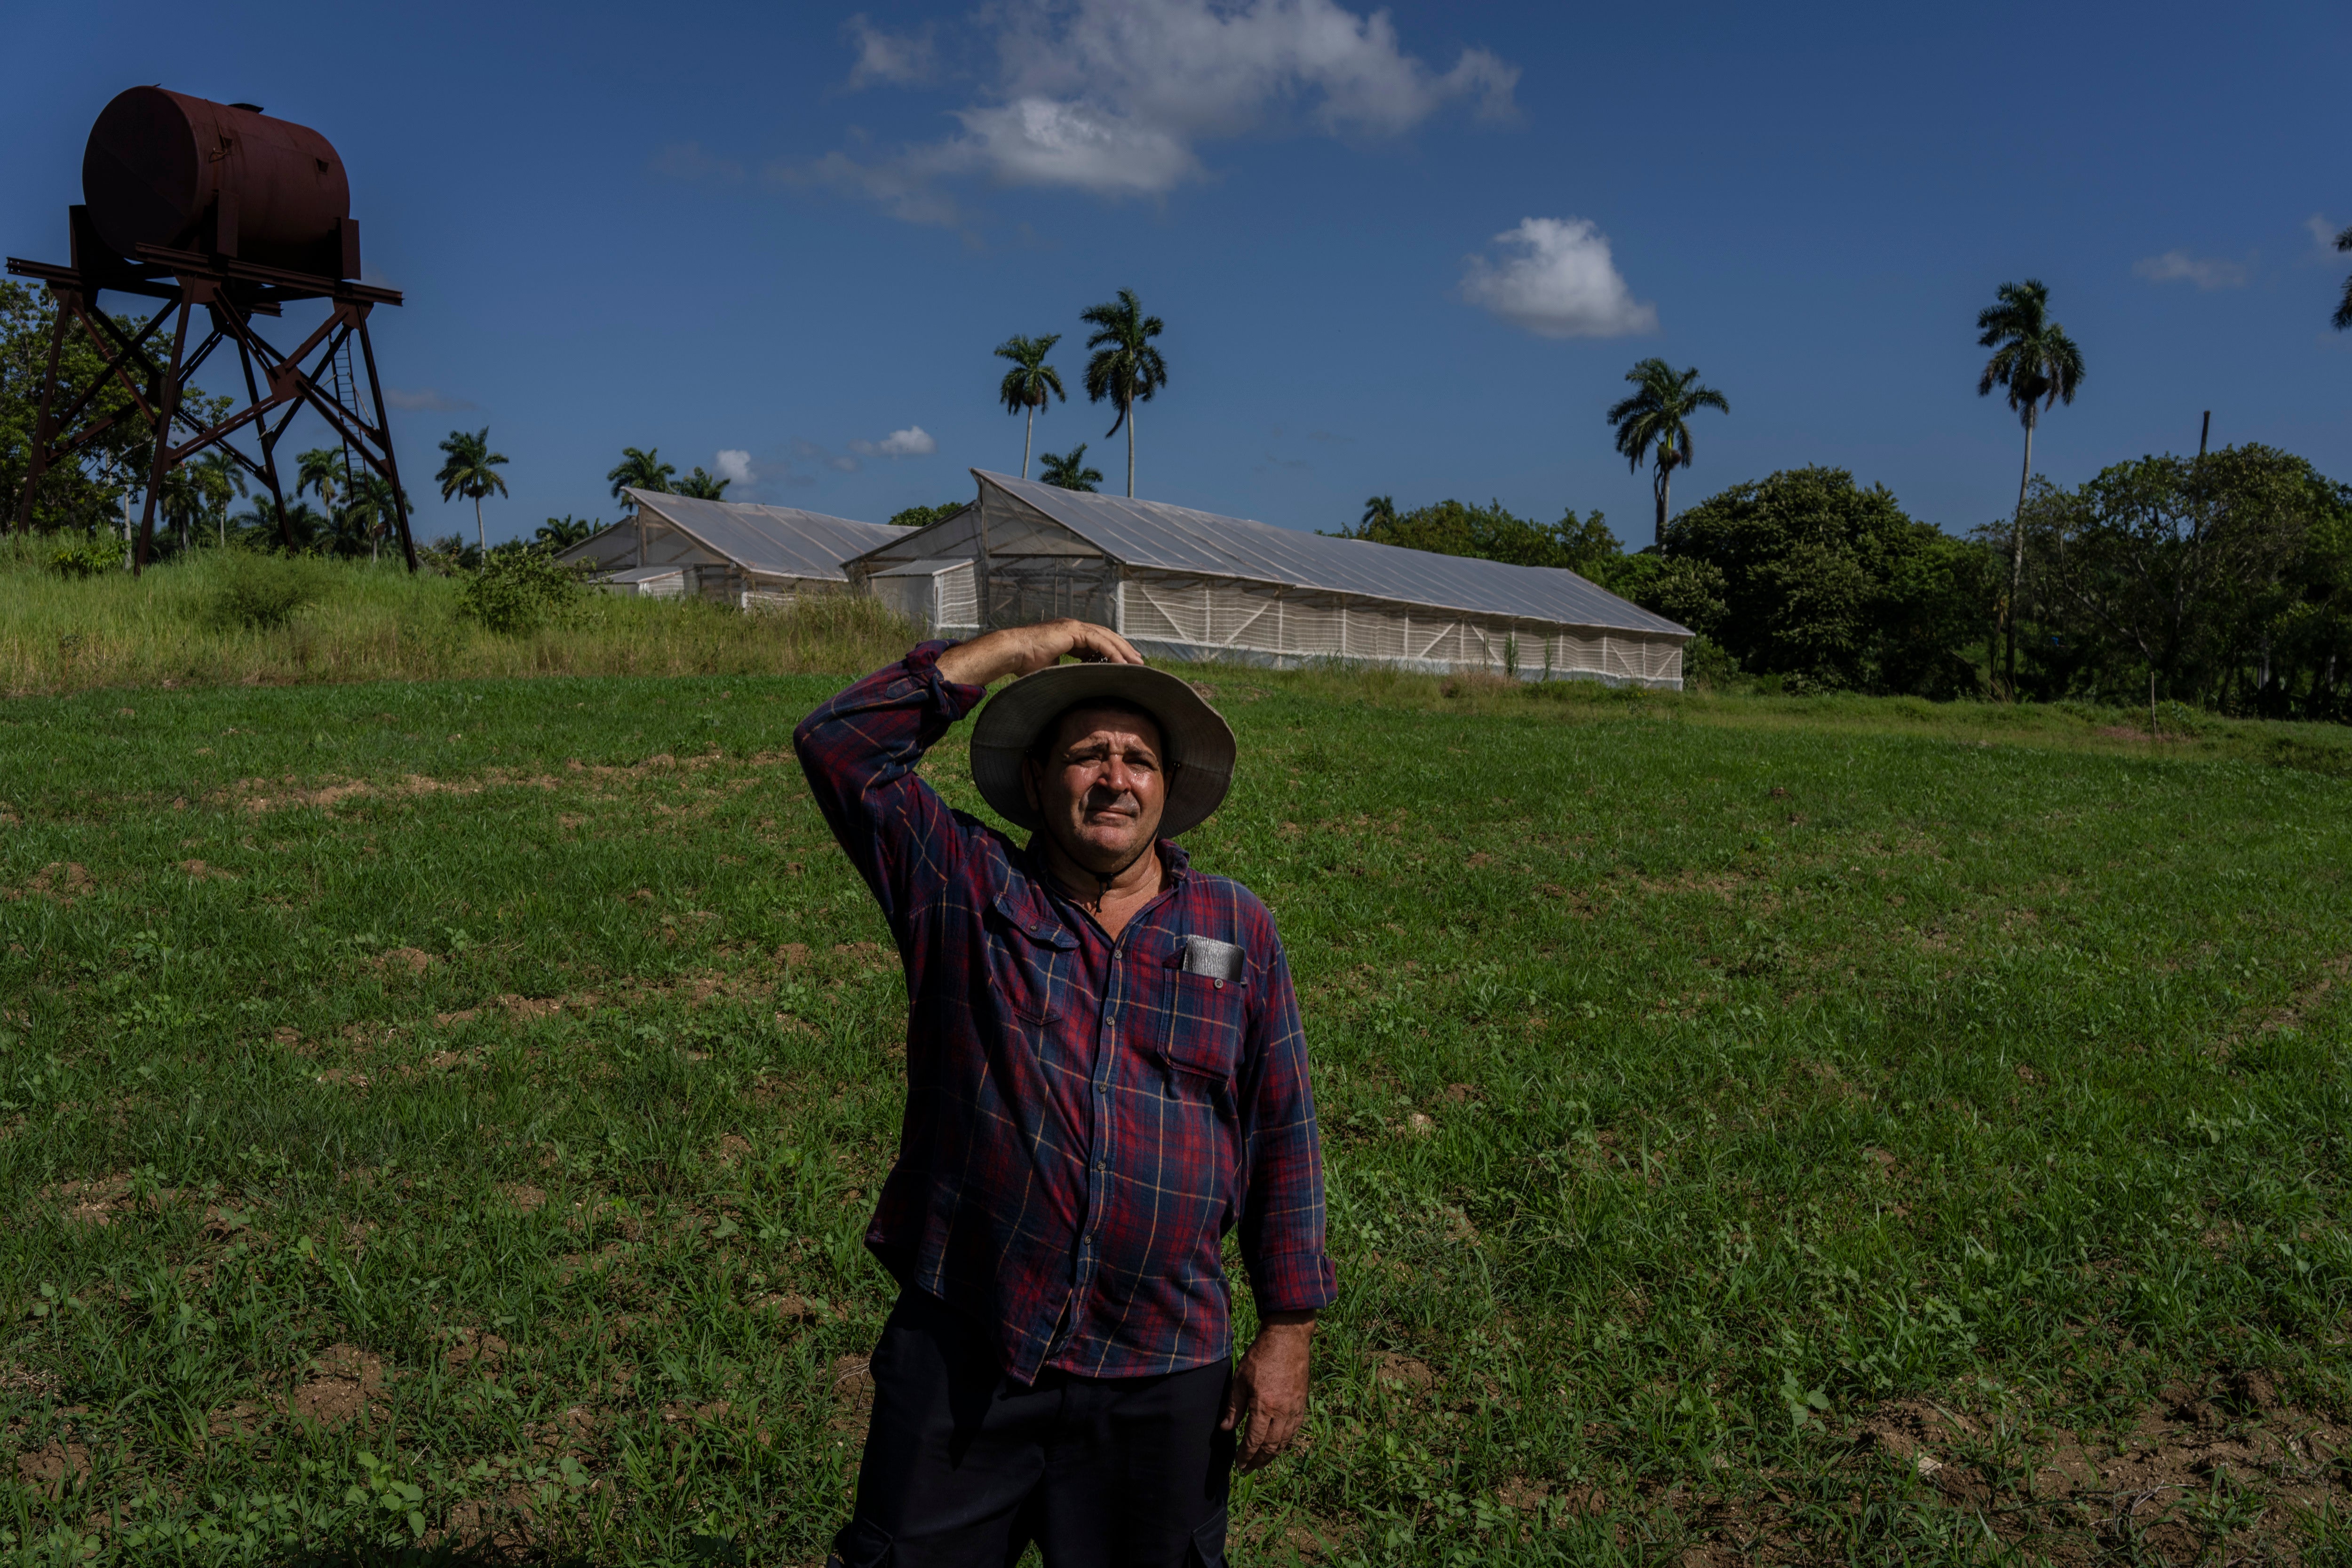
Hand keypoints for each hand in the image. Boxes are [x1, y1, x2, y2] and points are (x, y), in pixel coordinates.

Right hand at [934, 619, 1144, 686]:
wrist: (1012, 652)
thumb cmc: (1025, 664)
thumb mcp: (1052, 670)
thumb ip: (1066, 673)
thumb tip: (1074, 687)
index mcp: (1069, 635)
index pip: (1097, 641)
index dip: (1112, 651)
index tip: (1124, 663)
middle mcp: (1073, 628)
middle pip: (1106, 636)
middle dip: (1123, 649)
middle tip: (1138, 662)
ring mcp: (1073, 627)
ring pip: (1106, 637)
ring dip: (1123, 650)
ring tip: (1136, 663)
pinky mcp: (1072, 630)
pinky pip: (1099, 641)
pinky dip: (1112, 651)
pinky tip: (1122, 663)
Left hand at [1220, 1312, 1313, 1471]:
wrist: (1288, 1340)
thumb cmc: (1260, 1357)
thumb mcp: (1240, 1380)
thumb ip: (1234, 1407)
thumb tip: (1225, 1429)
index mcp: (1264, 1406)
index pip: (1254, 1440)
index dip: (1246, 1455)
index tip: (1239, 1465)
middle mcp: (1282, 1412)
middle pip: (1271, 1446)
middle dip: (1258, 1461)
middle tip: (1248, 1469)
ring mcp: (1295, 1409)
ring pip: (1284, 1441)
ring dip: (1272, 1456)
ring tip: (1261, 1463)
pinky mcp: (1302, 1404)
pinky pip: (1294, 1431)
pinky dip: (1285, 1443)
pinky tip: (1278, 1446)